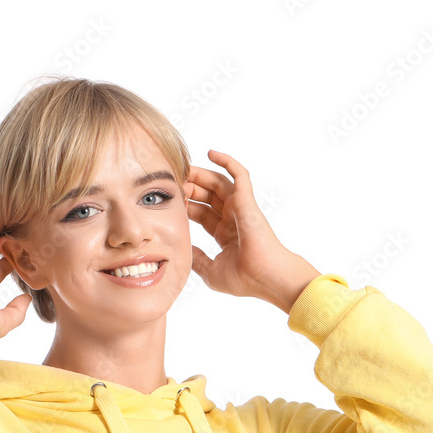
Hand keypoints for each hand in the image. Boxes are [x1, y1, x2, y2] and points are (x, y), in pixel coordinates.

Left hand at [186, 151, 319, 311]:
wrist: (265, 278)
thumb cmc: (244, 279)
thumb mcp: (210, 270)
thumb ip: (197, 258)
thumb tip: (183, 249)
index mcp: (224, 234)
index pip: (200, 213)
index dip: (185, 205)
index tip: (168, 202)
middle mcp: (233, 218)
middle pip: (206, 196)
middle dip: (189, 187)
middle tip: (171, 180)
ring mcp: (240, 208)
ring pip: (218, 182)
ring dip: (200, 174)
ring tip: (183, 167)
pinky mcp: (247, 200)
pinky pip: (239, 173)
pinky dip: (227, 161)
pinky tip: (211, 153)